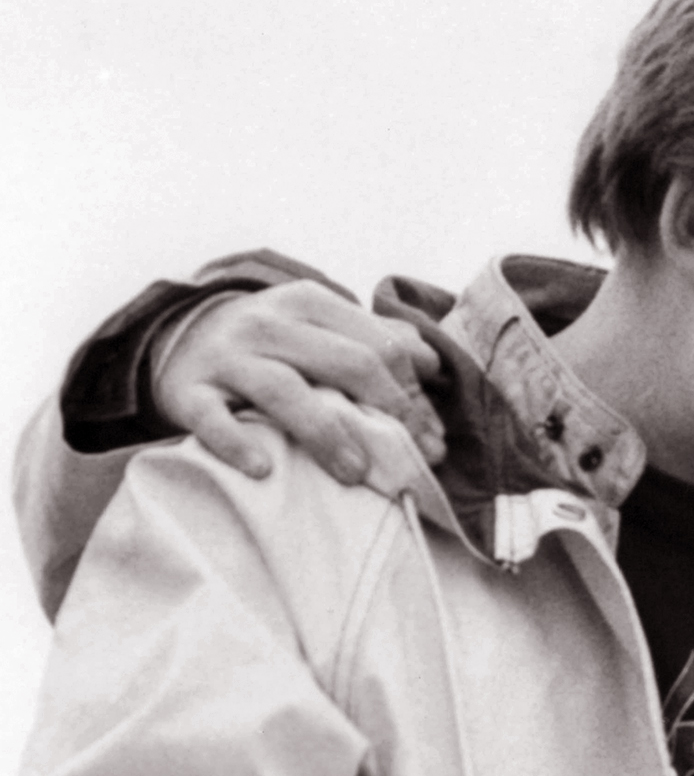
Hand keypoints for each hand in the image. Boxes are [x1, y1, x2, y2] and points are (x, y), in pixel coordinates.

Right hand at [154, 280, 444, 481]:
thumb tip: (433, 365)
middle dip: (389, 412)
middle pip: (345, 363)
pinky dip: (235, 442)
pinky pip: (211, 418)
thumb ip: (375, 338)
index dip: (413, 393)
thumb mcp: (319, 324)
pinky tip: (263, 468)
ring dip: (327, 433)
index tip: (432, 434)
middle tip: (414, 457)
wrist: (177, 338)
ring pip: (284, 390)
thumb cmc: (270, 342)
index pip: (379, 346)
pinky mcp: (188, 391)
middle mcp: (267, 324)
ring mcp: (226, 357)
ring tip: (355, 472)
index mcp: (309, 303)